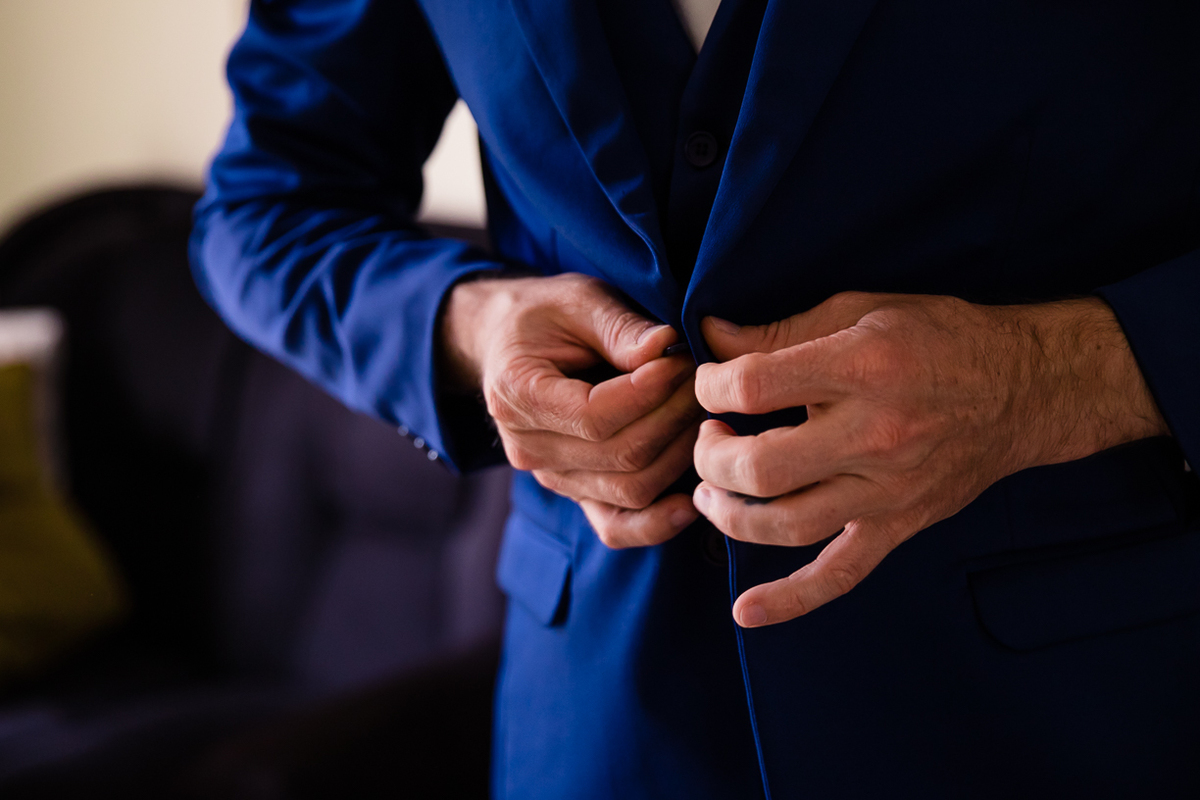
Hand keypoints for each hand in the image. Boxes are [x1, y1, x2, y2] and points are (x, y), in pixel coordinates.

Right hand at [442, 272, 702, 546]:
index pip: (594, 415)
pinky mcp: (575, 493)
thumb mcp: (577, 300)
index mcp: (516, 394)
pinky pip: (616, 526)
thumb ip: (619, 326)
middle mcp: (528, 447)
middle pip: (620, 455)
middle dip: (674, 417)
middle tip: (705, 379)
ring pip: (630, 490)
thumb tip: (665, 346)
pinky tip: (692, 502)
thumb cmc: (545, 315)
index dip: (649, 394)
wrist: (509, 344)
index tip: (681, 361)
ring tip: (703, 410)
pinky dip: (657, 523)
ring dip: (679, 453)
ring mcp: (551, 477)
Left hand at [692, 292, 1167, 626]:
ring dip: (729, 514)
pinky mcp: (899, 526)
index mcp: (862, 368)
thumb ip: (779, 329)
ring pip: (785, 525)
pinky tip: (746, 612)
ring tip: (710, 492)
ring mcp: (887, 491)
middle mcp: (875, 436)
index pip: (753, 388)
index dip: (711, 387)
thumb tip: (709, 336)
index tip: (710, 385)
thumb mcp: (858, 310)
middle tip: (709, 437)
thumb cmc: (935, 338)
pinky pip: (839, 575)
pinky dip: (789, 599)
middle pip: (759, 468)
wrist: (1023, 388)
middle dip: (711, 456)